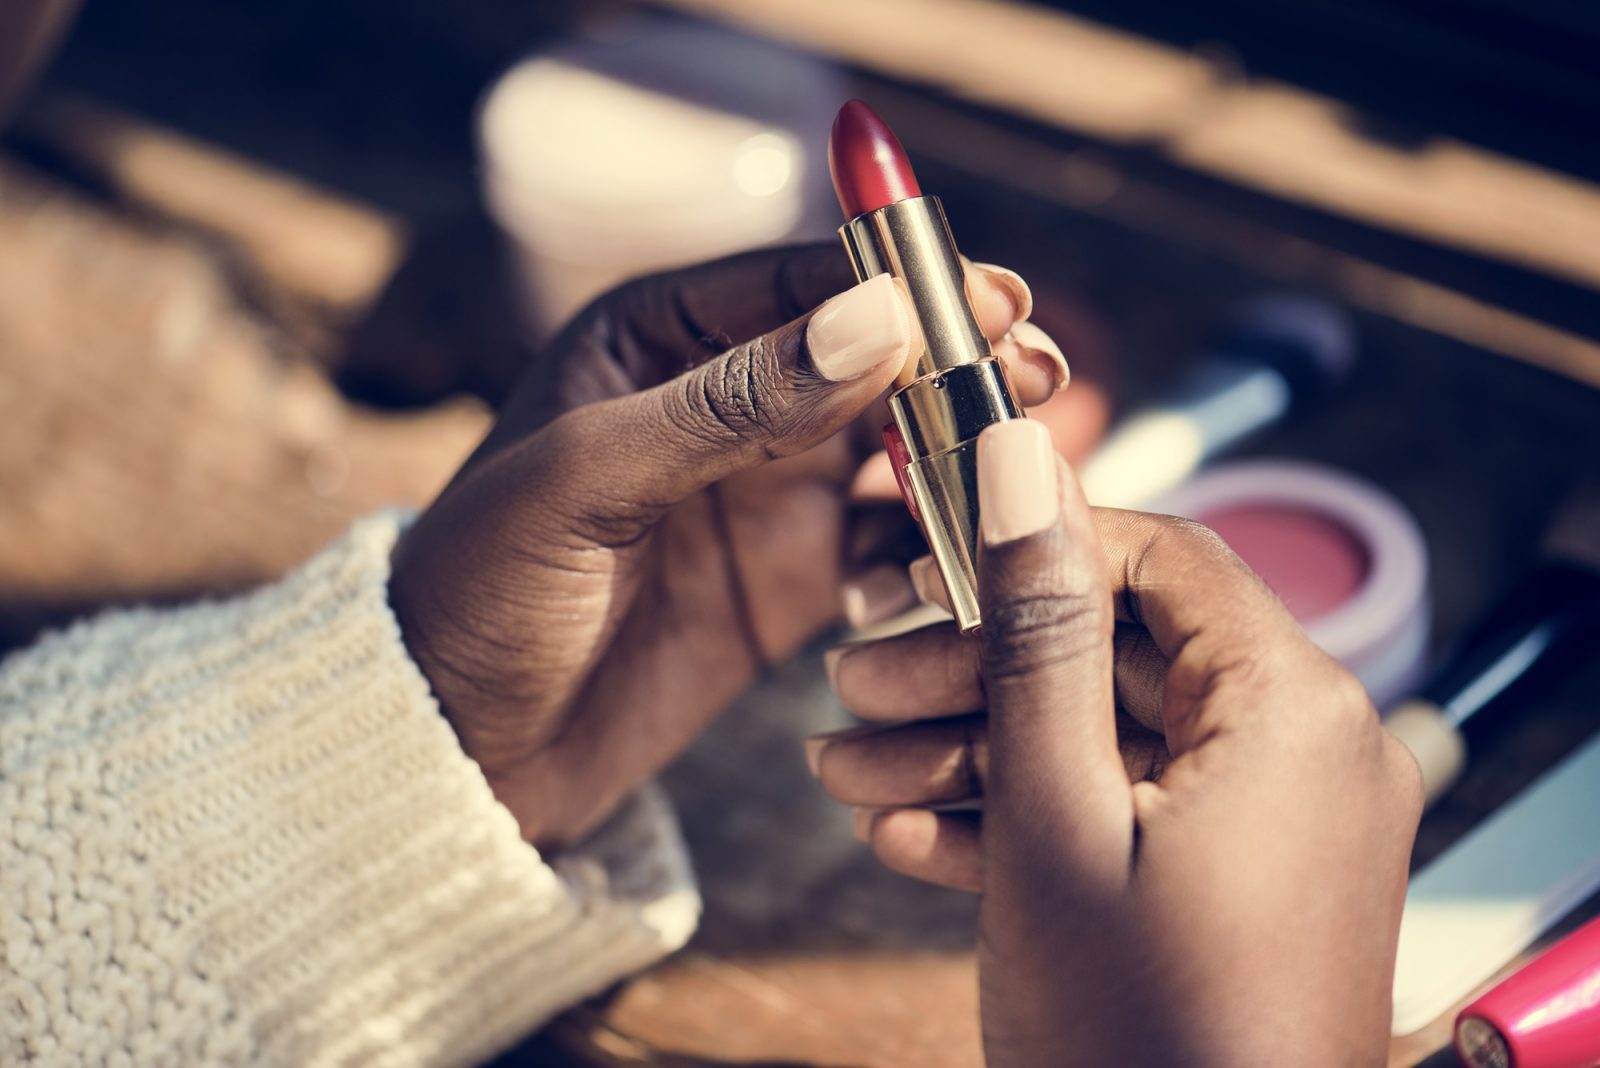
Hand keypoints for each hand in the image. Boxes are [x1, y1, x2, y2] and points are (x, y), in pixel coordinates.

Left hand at [389, 245, 1060, 848]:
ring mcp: (762, 494)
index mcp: (653, 341)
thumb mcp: (585, 483)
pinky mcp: (791, 581)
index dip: (900, 285)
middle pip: (867, 360)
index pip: (797, 285)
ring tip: (1015, 472)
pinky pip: (890, 545)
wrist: (456, 752)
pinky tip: (951, 565)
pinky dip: (931, 548)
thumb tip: (876, 321)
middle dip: (953, 365)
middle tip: (1034, 380)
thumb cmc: (479, 593)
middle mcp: (722, 406)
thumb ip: (728, 404)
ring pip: (893, 449)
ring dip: (956, 455)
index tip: (994, 299)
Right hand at [809, 420, 1421, 1065]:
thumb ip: (1035, 628)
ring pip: (1104, 738)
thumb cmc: (1138, 1037)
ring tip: (849, 778)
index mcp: (1293, 710)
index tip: (926, 564)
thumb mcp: (1056, 812)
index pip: (1162, 558)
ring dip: (970, 754)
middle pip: (1116, 652)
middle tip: (854, 687)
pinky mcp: (1231, 881)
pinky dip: (1025, 816)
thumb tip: (1022, 458)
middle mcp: (1302, 752)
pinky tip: (913, 837)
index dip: (1032, 547)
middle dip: (968, 674)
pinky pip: (1125, 812)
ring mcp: (1269, 824)